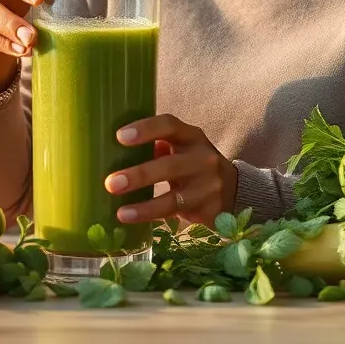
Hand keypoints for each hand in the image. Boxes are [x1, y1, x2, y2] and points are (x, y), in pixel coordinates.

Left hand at [104, 114, 237, 227]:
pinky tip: (130, 218)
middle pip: (170, 165)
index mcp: (191, 136)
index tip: (119, 137)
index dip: (145, 129)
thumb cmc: (193, 164)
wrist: (233, 190)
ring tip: (120, 211)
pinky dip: (151, 216)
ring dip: (144, 205)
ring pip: (173, 197)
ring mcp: (207, 186)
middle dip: (139, 175)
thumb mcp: (181, 149)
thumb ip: (155, 146)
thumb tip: (112, 149)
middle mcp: (202, 158)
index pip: (169, 125)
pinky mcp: (208, 209)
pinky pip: (175, 214)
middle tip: (110, 183)